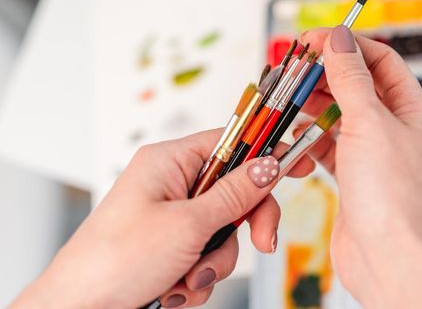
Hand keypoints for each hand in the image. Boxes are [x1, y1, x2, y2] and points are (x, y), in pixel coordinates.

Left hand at [10, 129, 313, 307]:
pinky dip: (198, 276)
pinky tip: (175, 288)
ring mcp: (173, 217)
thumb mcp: (187, 225)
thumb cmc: (114, 261)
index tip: (299, 161)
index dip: (267, 150)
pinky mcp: (172, 246)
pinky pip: (208, 255)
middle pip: (235, 191)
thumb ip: (235, 194)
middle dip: (244, 225)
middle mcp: (172, 185)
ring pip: (225, 230)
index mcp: (169, 162)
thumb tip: (269, 166)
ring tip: (185, 277)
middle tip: (262, 243)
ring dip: (214, 261)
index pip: (232, 141)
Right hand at [299, 26, 421, 307]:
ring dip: (313, 107)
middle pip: (356, 86)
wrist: (386, 256)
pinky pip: (328, 145)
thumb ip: (351, 79)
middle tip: (292, 69)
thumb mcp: (369, 123)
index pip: (381, 60)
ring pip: (338, 116)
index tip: (314, 40)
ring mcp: (374, 152)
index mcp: (413, 109)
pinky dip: (309, 139)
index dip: (348, 45)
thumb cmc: (391, 196)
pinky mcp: (354, 174)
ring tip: (288, 100)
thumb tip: (340, 39)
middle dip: (324, 76)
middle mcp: (396, 128)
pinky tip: (295, 138)